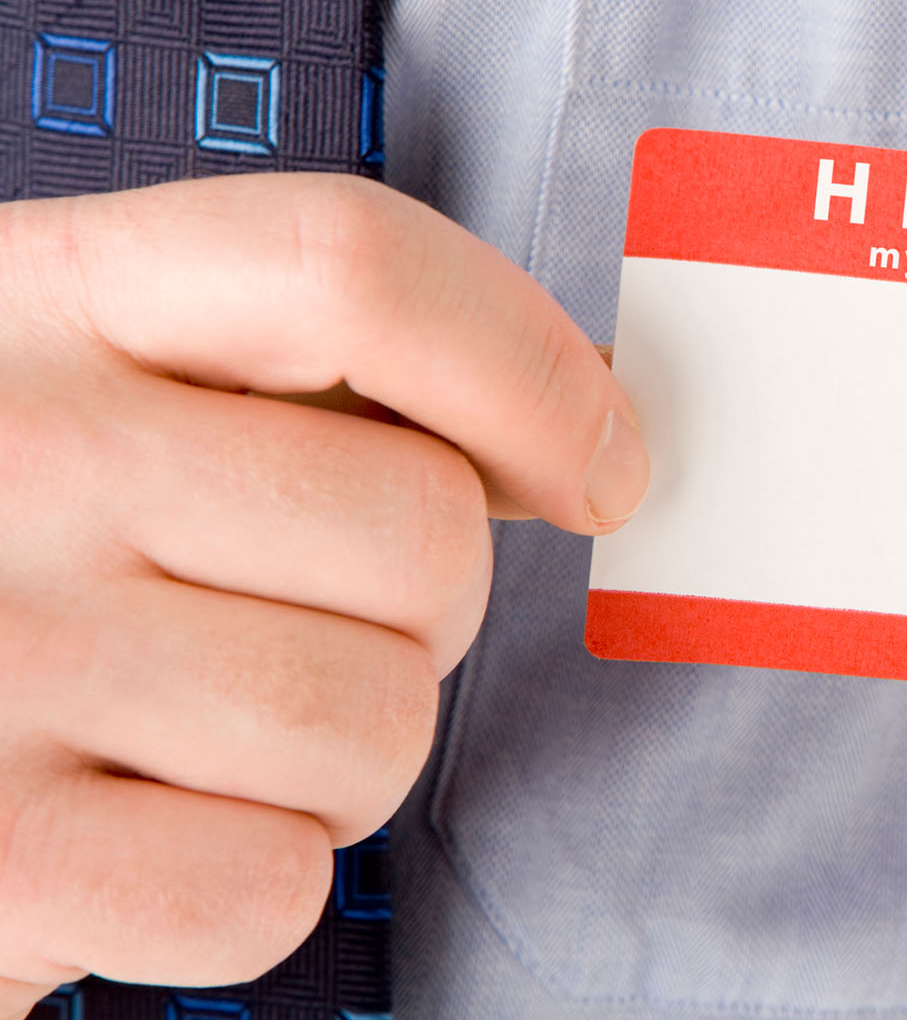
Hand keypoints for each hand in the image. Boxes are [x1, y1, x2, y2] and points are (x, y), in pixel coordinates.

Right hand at [0, 175, 646, 1016]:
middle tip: (309, 626)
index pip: (356, 269)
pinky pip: (268, 885)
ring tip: (208, 735)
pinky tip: (149, 830)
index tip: (599, 465)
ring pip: (374, 721)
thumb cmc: (12, 550)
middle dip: (427, 614)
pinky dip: (250, 882)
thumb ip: (312, 370)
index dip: (530, 369)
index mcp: (52, 298)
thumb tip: (585, 418)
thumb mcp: (106, 393)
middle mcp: (14, 452)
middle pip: (421, 531)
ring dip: (343, 762)